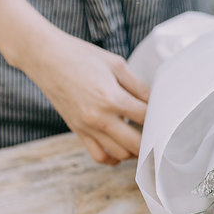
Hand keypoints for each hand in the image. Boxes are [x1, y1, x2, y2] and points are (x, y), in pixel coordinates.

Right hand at [0, 0, 149, 164]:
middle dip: (152, 141)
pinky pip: (99, 156)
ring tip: (143, 139)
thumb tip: (157, 102)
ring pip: (120, 154)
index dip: (161, 117)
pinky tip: (122, 148)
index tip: (168, 116)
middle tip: (160, 134)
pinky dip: (113, 157)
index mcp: (112, 98)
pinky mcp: (77, 131)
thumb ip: (138, 86)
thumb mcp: (116, 64)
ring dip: (135, 150)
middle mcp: (99, 118)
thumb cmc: (82, 56)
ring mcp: (87, 127)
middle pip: (137, 144)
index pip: (146, 118)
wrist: (45, 58)